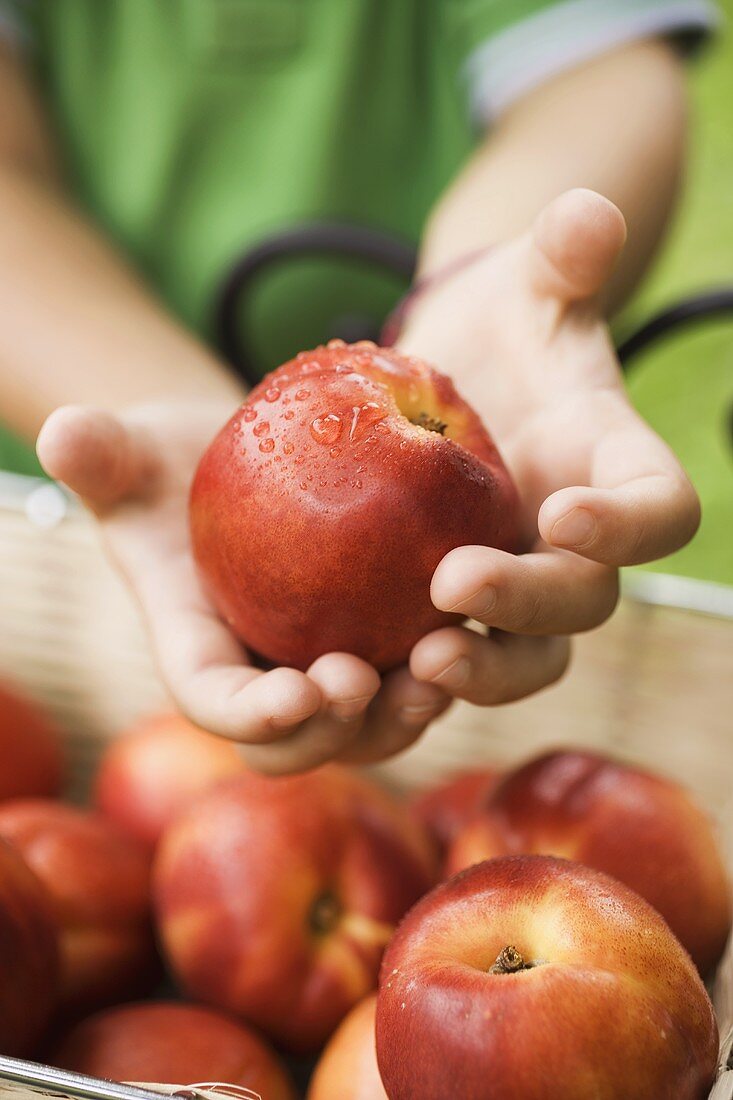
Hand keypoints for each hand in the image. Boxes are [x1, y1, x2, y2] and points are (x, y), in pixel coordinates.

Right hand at [37, 401, 448, 773]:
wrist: (234, 466)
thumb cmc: (172, 464)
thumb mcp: (131, 453)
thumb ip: (100, 455)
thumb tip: (65, 433)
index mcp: (199, 652)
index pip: (218, 703)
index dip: (252, 717)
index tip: (294, 696)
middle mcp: (265, 678)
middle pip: (301, 742)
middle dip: (334, 732)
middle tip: (367, 686)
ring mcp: (326, 665)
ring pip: (371, 724)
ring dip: (405, 714)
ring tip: (438, 672)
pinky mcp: (382, 639)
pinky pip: (419, 673)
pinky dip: (452, 668)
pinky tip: (479, 632)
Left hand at [400, 189, 699, 704]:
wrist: (455, 374)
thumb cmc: (503, 324)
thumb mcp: (529, 284)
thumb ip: (564, 256)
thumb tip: (586, 213)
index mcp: (616, 469)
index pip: (661, 510)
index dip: (629, 526)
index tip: (563, 513)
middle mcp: (579, 542)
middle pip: (585, 602)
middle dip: (529, 604)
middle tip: (451, 588)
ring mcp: (520, 582)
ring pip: (527, 657)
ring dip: (482, 673)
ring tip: (415, 666)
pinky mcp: (457, 608)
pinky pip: (449, 655)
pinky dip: (413, 675)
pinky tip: (350, 669)